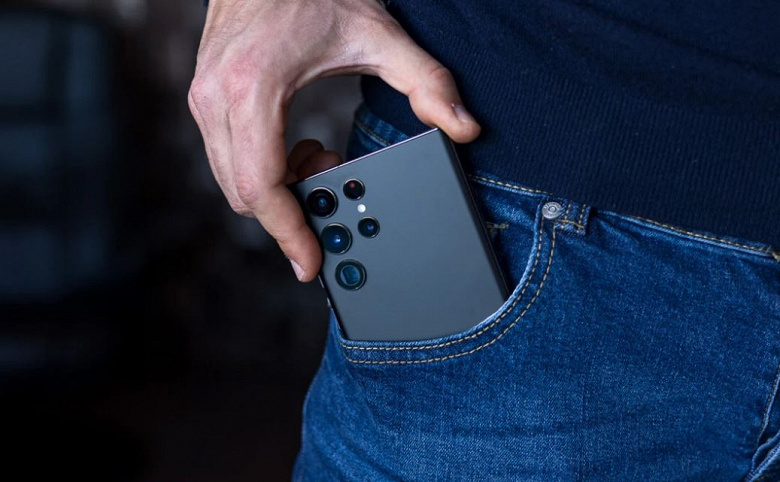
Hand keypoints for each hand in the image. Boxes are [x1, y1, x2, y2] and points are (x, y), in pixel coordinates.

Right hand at [188, 0, 480, 280]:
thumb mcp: (380, 33)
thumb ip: (427, 84)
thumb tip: (464, 127)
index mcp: (254, 89)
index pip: (262, 187)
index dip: (287, 233)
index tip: (310, 263)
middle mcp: (216, 98)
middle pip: (244, 194)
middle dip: (290, 211)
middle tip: (334, 182)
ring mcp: (203, 97)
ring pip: (232, 181)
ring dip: (278, 189)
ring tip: (321, 157)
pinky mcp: (204, 96)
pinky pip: (227, 158)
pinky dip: (263, 169)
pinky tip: (298, 145)